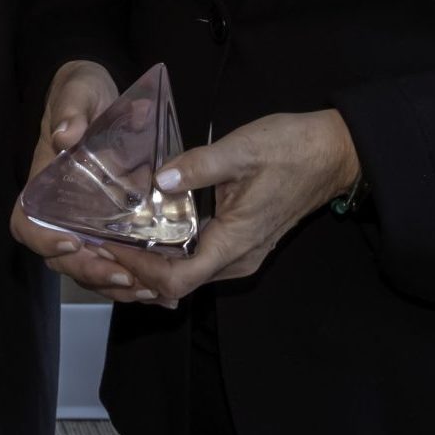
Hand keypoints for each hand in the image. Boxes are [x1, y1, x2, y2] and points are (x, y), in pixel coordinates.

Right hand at [8, 60, 163, 301]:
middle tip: (125, 276)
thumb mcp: (77, 92)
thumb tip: (66, 135)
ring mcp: (83, 220)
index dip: (43, 240)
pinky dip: (131, 278)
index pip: (27, 221)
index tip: (71, 243)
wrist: (100, 96)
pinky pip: (111, 259)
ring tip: (147, 289)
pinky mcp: (108, 224)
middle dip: (90, 272)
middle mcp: (60, 208)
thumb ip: (71, 110)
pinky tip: (160, 289)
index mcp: (44, 182)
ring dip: (113, 283)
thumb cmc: (81, 93)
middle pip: (60, 255)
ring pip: (87, 265)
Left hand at [109, 109, 360, 309]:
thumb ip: (198, 166)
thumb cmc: (291, 150)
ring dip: (153, 265)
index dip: (140, 272)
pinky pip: (200, 260)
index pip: (178, 279)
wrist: (332, 153)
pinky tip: (149, 232)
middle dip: (138, 272)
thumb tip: (159, 181)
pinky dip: (171, 255)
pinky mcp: (243, 242)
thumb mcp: (241, 150)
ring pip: (189, 274)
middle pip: (178, 284)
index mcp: (235, 242)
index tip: (110, 250)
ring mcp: (242, 253)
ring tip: (116, 240)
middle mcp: (238, 259)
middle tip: (101, 246)